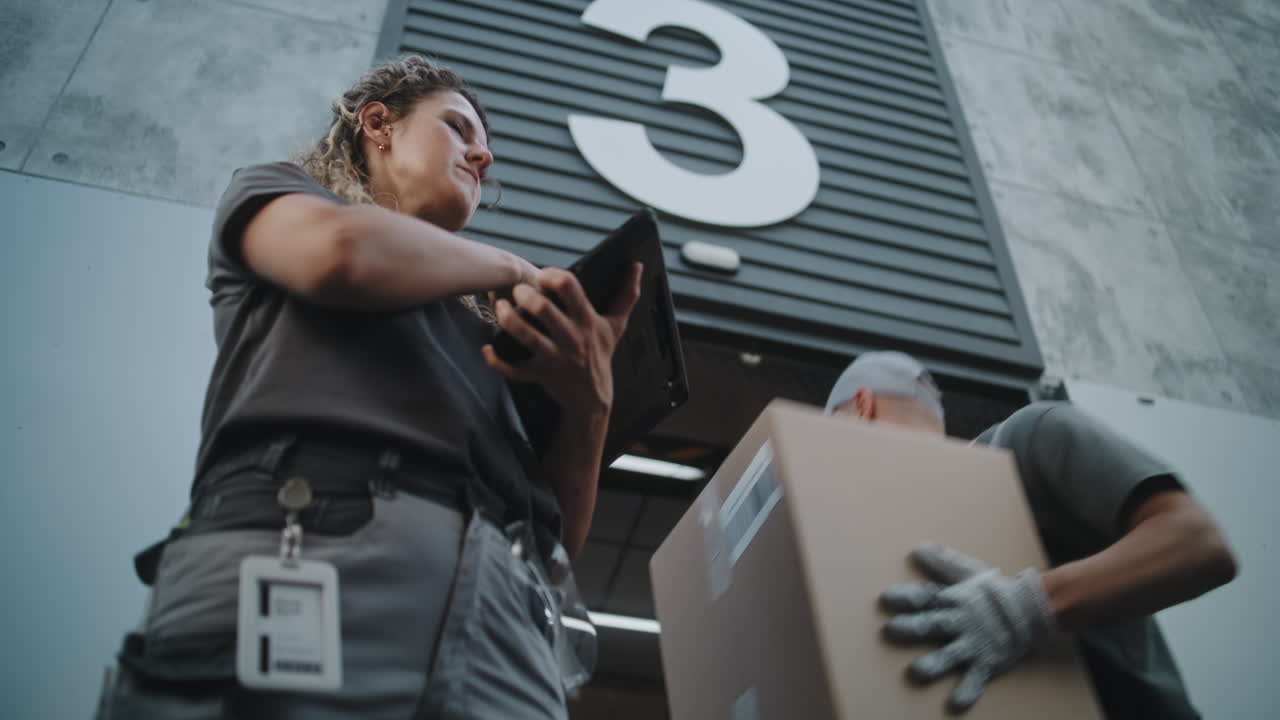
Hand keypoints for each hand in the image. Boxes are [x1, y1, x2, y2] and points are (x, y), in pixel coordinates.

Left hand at [482, 263, 642, 412]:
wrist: (593, 398)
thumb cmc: (601, 355)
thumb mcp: (617, 325)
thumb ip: (627, 294)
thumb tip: (637, 267)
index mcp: (587, 321)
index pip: (571, 288)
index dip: (553, 276)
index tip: (543, 275)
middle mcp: (570, 338)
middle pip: (544, 311)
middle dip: (526, 295)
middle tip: (517, 290)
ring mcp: (553, 357)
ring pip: (525, 337)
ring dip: (507, 319)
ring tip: (499, 307)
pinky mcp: (539, 374)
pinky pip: (514, 371)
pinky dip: (497, 362)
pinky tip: (487, 349)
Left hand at [880, 543, 1054, 712]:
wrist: (1035, 608)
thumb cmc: (995, 590)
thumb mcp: (968, 572)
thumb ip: (943, 563)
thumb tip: (917, 548)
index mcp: (953, 600)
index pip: (926, 597)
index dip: (907, 598)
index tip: (886, 599)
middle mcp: (960, 622)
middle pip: (933, 624)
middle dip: (913, 627)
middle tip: (892, 630)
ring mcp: (973, 644)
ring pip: (950, 655)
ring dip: (934, 663)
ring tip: (917, 672)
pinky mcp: (987, 662)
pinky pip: (976, 679)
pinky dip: (967, 691)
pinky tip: (955, 704)